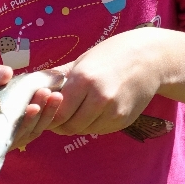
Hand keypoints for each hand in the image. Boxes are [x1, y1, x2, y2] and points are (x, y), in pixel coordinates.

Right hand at [0, 63, 63, 148]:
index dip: (23, 124)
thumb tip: (7, 73)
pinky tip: (53, 95)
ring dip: (46, 114)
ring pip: (31, 130)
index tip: (34, 107)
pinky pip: (31, 122)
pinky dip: (43, 111)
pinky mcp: (12, 124)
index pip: (7, 135)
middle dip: (40, 115)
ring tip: (56, 94)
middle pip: (24, 133)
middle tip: (51, 94)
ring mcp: (5, 133)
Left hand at [47, 29, 164, 136]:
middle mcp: (99, 98)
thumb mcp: (84, 59)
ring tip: (79, 109)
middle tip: (60, 114)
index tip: (48, 110)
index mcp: (84, 80)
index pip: (58, 112)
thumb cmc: (113, 53)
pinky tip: (96, 109)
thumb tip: (34, 85)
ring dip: (78, 124)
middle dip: (62, 123)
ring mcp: (114, 111)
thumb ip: (60, 76)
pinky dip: (94, 123)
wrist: (151, 57)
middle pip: (70, 126)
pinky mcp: (124, 119)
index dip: (50, 114)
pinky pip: (100, 129)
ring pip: (85, 130)